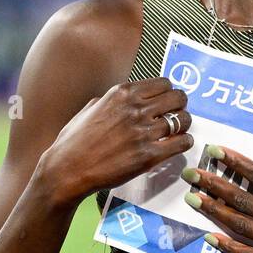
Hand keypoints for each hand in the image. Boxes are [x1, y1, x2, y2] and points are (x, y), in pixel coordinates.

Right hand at [40, 77, 193, 206]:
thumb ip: (112, 99)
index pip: (163, 83)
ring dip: (184, 125)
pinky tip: (180, 144)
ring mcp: (143, 132)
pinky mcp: (148, 155)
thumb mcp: (91, 108)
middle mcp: (135, 109)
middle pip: (178, 98)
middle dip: (180, 105)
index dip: (169, 92)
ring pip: (183, 120)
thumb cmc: (74, 141)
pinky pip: (182, 142)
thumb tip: (128, 97)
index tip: (169, 100)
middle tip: (178, 113)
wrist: (67, 169)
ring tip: (179, 131)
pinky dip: (185, 142)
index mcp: (122, 93)